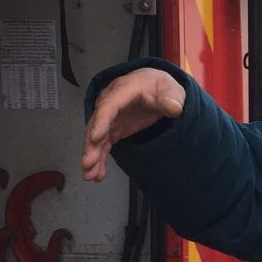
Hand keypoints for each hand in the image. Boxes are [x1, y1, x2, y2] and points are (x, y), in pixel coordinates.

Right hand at [81, 67, 186, 181]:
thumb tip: (173, 107)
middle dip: (91, 144)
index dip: (101, 122)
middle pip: (97, 123)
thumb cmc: (161, 86)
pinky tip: (97, 173)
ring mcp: (111, 117)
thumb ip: (171, 98)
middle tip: (88, 163)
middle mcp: (111, 102)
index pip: (109, 106)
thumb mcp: (170, 88)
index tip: (95, 138)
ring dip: (93, 156)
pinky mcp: (114, 128)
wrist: (157, 88)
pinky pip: (103, 144)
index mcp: (124, 89)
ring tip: (90, 174)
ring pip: (97, 136)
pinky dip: (100, 158)